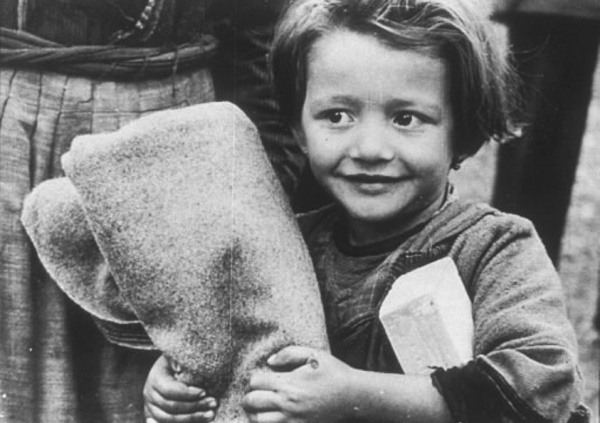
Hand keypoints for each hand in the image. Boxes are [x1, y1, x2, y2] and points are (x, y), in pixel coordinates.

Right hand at [143, 355, 217, 422]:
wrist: (170, 366)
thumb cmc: (179, 359)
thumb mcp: (180, 356)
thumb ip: (183, 362)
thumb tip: (185, 370)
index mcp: (155, 377)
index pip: (169, 390)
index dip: (187, 393)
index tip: (204, 391)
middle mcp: (149, 394)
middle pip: (171, 407)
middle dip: (194, 407)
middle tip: (214, 403)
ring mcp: (150, 407)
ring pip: (169, 419)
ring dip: (192, 419)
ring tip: (211, 414)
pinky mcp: (155, 417)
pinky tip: (199, 421)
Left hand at [243, 346, 357, 422]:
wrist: (355, 398)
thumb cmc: (334, 373)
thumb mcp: (314, 355)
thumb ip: (289, 353)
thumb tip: (269, 362)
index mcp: (288, 383)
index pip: (255, 382)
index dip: (257, 380)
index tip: (265, 380)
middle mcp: (287, 403)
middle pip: (251, 402)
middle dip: (251, 397)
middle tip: (259, 395)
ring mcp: (292, 420)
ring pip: (258, 421)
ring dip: (256, 414)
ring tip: (263, 409)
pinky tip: (274, 419)